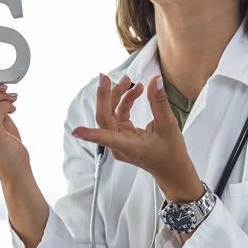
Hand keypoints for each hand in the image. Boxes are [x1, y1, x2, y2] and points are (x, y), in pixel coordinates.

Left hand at [70, 73, 201, 201]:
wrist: (172, 170)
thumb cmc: (171, 153)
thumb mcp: (169, 127)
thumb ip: (159, 103)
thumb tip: (156, 81)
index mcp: (130, 148)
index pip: (106, 139)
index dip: (90, 134)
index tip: (75, 131)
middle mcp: (120, 145)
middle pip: (105, 118)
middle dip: (104, 96)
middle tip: (104, 77)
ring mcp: (119, 140)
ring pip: (110, 114)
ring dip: (116, 96)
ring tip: (128, 80)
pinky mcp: (122, 135)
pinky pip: (119, 115)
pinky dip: (125, 102)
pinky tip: (135, 91)